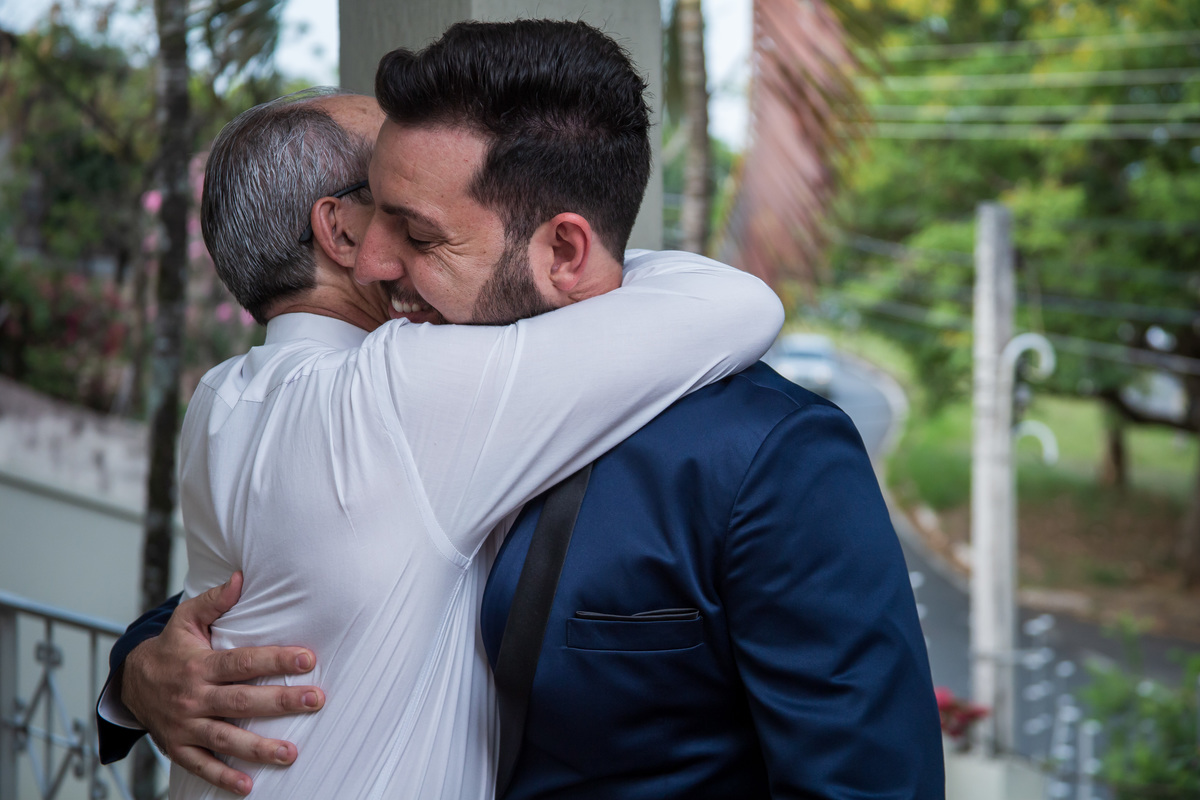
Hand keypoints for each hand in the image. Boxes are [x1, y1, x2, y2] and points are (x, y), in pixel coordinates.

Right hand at [120, 572, 324, 794]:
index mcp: (199, 664)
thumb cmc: (170, 649)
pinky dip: (223, 777)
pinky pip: (201, 765)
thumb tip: (240, 578)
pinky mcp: (178, 747)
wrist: (130, 683)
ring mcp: (185, 725)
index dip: (275, 660)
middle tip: (315, 701)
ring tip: (291, 753)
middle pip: (241, 702)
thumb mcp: (185, 620)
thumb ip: (213, 601)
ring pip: (225, 738)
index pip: (242, 662)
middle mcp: (192, 696)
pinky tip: (248, 786)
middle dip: (280, 702)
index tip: (308, 659)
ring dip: (258, 748)